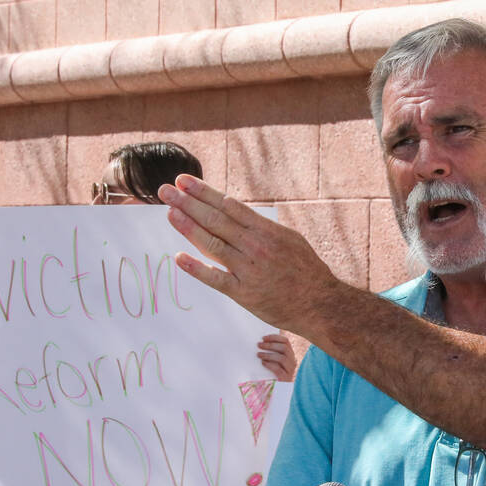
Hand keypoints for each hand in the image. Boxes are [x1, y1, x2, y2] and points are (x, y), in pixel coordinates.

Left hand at [160, 176, 339, 333]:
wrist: (320, 303)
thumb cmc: (306, 270)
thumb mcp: (289, 239)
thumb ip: (262, 227)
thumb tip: (237, 213)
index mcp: (266, 230)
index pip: (228, 205)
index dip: (204, 192)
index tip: (184, 182)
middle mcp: (255, 246)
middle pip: (215, 220)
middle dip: (188, 203)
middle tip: (166, 191)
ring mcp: (249, 270)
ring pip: (212, 244)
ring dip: (188, 227)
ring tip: (169, 213)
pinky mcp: (244, 293)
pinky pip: (216, 279)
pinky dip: (197, 268)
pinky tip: (179, 257)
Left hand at [257, 333, 296, 381]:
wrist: (279, 390)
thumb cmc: (274, 374)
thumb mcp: (275, 361)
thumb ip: (272, 352)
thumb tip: (261, 343)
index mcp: (290, 354)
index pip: (286, 341)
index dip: (275, 338)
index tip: (263, 338)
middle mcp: (293, 361)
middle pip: (284, 348)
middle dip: (270, 345)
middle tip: (259, 345)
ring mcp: (290, 370)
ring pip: (282, 358)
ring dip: (268, 354)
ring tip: (259, 354)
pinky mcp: (286, 378)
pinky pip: (278, 369)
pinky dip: (270, 365)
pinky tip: (263, 363)